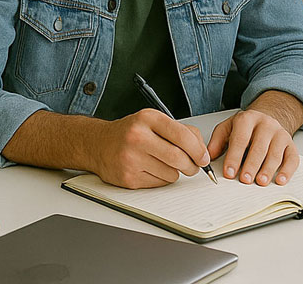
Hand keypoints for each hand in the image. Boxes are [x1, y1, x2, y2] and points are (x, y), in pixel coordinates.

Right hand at [90, 109, 209, 188]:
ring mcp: (131, 158)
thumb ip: (180, 131)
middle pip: (179, 158)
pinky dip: (160, 179)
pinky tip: (150, 169)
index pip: (183, 136)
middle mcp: (138, 137)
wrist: (98, 144)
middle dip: (191, 166)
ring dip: (174, 173)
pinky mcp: (128, 178)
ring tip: (163, 164)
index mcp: (147, 118)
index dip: (198, 150)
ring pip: (171, 174)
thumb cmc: (130, 133)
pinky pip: (158, 184)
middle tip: (192, 166)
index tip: (203, 157)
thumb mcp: (153, 121)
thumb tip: (202, 151)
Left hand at [208, 109, 298, 185]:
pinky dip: (287, 171)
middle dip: (251, 165)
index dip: (234, 157)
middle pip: (259, 147)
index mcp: (247, 119)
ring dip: (267, 169)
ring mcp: (280, 134)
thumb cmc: (245, 128)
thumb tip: (209, 156)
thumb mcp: (228, 128)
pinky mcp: (290, 144)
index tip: (229, 172)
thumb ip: (217, 141)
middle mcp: (266, 124)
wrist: (267, 118)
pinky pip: (292, 158)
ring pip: (275, 154)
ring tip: (260, 181)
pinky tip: (280, 180)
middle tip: (245, 179)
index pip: (240, 139)